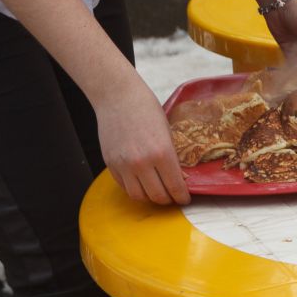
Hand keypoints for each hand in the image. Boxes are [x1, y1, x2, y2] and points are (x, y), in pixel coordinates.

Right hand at [96, 81, 191, 205]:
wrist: (118, 97)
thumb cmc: (147, 108)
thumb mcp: (167, 131)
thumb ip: (172, 155)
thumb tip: (179, 177)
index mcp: (162, 152)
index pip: (175, 186)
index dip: (182, 196)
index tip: (185, 199)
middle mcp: (142, 162)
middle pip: (157, 196)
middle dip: (168, 200)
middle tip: (173, 198)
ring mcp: (124, 165)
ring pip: (138, 196)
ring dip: (150, 198)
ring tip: (158, 193)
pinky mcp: (110, 164)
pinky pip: (123, 186)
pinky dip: (134, 188)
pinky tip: (142, 183)